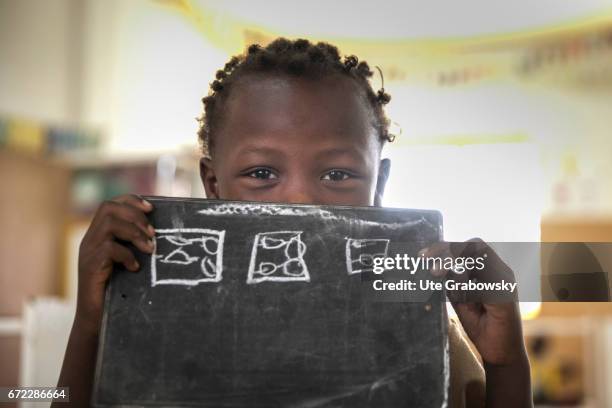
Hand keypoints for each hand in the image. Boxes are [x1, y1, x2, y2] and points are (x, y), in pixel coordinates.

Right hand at [75, 194, 154, 333]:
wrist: (94, 317)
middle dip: (135, 216)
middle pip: (108, 208)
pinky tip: (135, 268)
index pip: (110, 204)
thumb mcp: (125, 262)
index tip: (151, 208)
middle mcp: (90, 239)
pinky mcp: (90, 266)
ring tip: (149, 249)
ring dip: (134, 233)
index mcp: (98, 235)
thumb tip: (159, 234)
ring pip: (110, 224)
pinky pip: (109, 249)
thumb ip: (133, 245)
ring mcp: (88, 252)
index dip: (131, 201)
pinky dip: (127, 255)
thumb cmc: (115, 289)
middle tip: (153, 233)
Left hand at [420, 239, 526, 365]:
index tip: (423, 255)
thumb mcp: (459, 298)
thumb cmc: (480, 324)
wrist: (500, 353)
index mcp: (489, 270)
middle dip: (447, 249)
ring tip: (436, 273)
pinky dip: (465, 283)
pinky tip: (457, 293)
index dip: (445, 247)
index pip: (468, 246)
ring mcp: (505, 281)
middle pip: (474, 244)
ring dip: (454, 263)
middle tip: (428, 261)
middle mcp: (499, 271)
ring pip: (479, 256)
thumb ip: (451, 280)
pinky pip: (483, 278)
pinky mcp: (506, 294)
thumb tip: (434, 264)